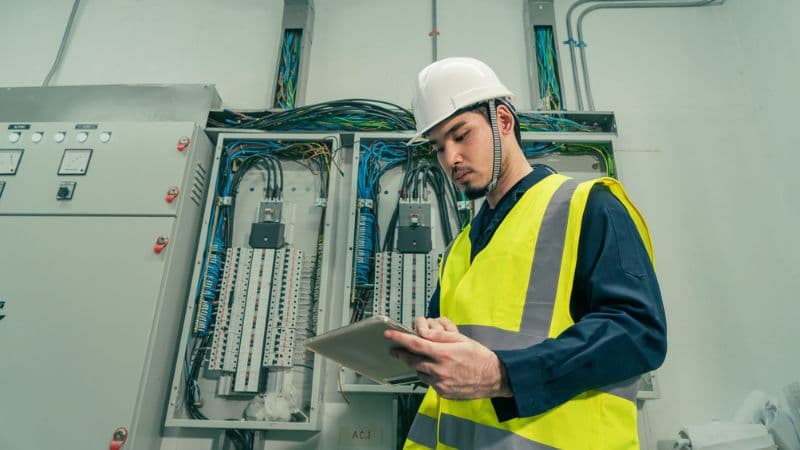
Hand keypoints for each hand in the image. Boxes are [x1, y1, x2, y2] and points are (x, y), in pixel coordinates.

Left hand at [384, 316, 511, 399]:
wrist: (494, 378)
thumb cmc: (479, 356)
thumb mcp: (461, 339)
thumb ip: (440, 336)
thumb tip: (423, 332)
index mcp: (443, 353)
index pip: (415, 344)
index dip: (399, 339)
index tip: (388, 335)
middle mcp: (439, 370)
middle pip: (412, 360)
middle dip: (401, 354)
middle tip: (395, 349)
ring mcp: (440, 383)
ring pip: (419, 372)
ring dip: (416, 365)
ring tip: (422, 359)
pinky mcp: (443, 393)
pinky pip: (429, 382)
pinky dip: (428, 375)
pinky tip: (436, 370)